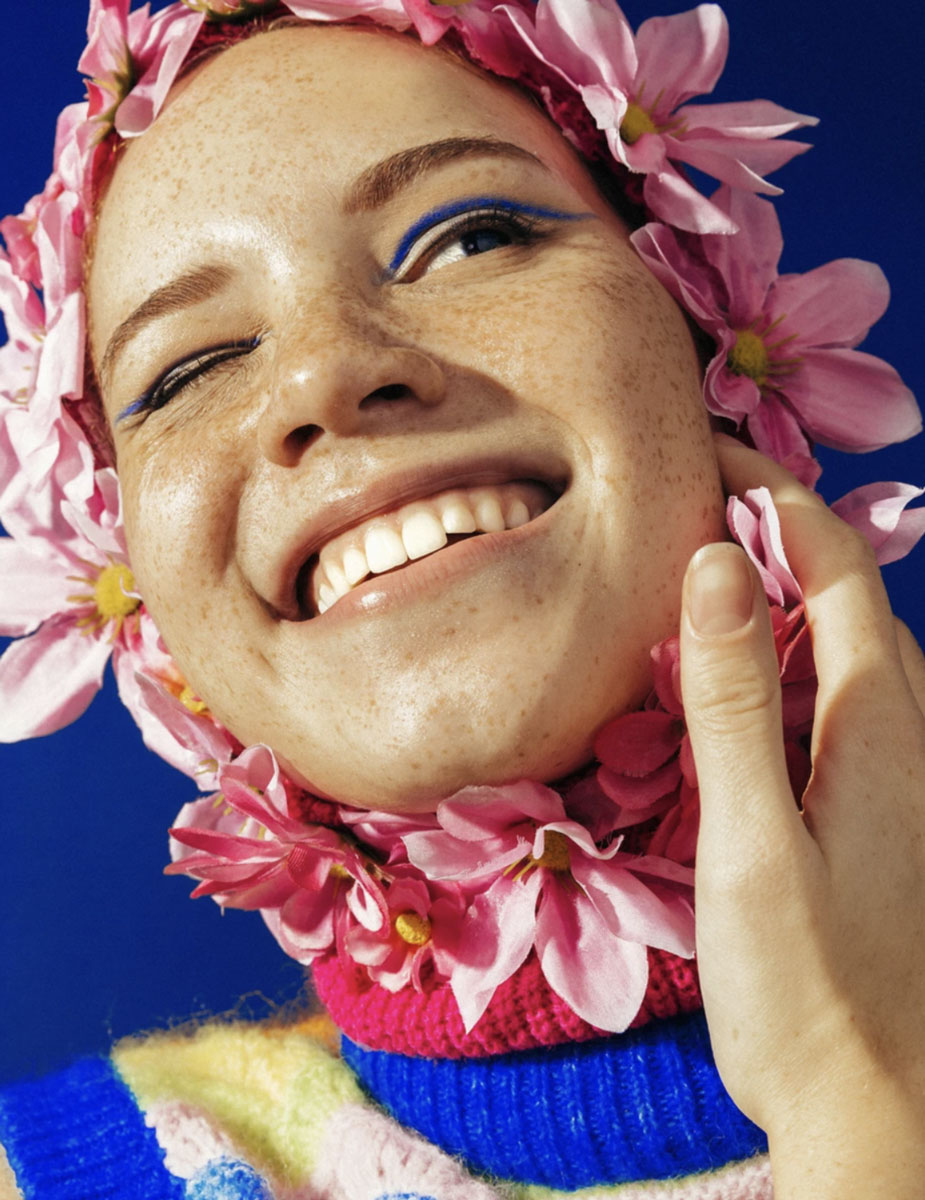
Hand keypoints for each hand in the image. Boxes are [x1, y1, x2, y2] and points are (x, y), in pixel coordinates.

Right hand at [680, 437, 924, 1197]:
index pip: (831, 563)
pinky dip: (781, 647)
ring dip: (777, 581)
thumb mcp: (752, 840)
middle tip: (685, 492)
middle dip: (773, 523)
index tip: (700, 450)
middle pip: (844, 587)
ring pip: (842, 637)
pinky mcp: (875, 803)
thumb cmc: (807, 986)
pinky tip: (733, 664)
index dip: (771, 494)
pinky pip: (831, 691)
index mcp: (881, 720)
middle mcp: (903, 728)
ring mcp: (895, 768)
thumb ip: (733, 702)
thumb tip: (712, 566)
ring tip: (700, 555)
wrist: (876, 1106)